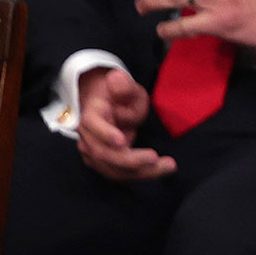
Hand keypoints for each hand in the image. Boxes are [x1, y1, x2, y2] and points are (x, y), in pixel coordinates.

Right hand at [74, 65, 174, 180]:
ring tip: (168, 166)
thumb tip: (116, 79)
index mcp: (91, 113)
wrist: (107, 107)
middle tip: (158, 158)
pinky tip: (158, 169)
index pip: (92, 124)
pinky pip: (119, 174)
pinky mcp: (103, 163)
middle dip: (131, 160)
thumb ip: (123, 85)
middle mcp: (87, 136)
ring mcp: (92, 151)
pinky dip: (139, 175)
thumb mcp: (125, 86)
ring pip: (112, 169)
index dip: (105, 134)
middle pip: (103, 154)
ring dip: (140, 172)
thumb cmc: (118, 96)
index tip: (122, 141)